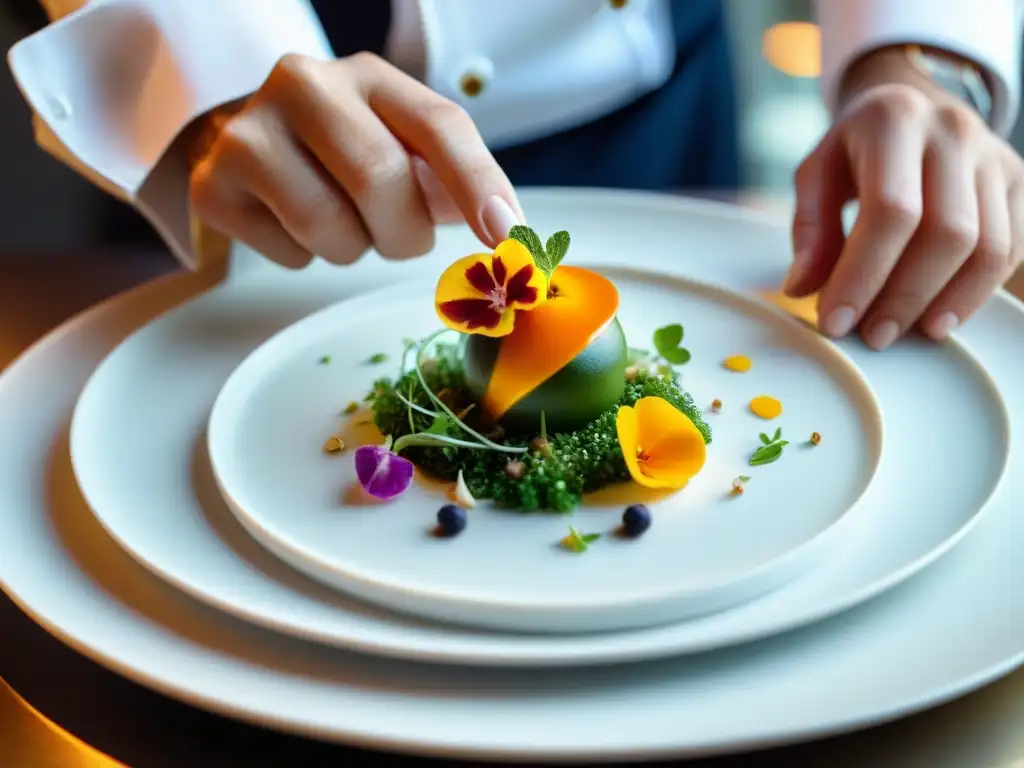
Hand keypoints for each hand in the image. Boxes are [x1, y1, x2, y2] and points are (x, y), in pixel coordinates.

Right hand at [188, 53, 522, 268]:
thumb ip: (446, 177)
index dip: (478, 184)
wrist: (240, 138)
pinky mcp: (214, 185)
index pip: (438, 125)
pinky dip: (305, 256)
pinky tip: (292, 221)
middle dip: (404, 232)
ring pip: (330, 228)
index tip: (509, 237)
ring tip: (339, 219)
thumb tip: (503, 229)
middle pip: (381, 181)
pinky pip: (290, 253)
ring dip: (353, 248)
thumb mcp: (396, 142)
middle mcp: (304, 85)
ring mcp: (250, 133)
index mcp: (368, 75)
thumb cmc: (338, 148)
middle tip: (397, 235)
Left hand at [787, 71, 1023, 348]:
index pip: (890, 211)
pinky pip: (1012, 248)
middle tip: (871, 336)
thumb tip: (802, 289)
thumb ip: (809, 229)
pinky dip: (978, 292)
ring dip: (947, 302)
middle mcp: (954, 132)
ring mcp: (995, 157)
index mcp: (894, 121)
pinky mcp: (1018, 182)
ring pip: (988, 247)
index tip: (835, 320)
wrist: (909, 105)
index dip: (863, 275)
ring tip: (906, 333)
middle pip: (947, 233)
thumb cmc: (854, 150)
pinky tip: (940, 316)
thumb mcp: (816, 174)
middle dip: (905, 297)